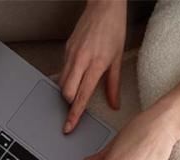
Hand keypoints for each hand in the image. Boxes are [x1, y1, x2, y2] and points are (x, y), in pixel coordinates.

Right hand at [59, 0, 126, 132]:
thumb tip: (114, 103)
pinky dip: (67, 78)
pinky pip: (62, 71)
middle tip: (76, 103)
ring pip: (62, 84)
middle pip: (67, 93)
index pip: (82, 96)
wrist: (104, 5)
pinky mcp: (66, 50)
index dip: (74, 114)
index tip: (69, 126)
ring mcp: (71, 55)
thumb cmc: (114, 27)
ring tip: (76, 89)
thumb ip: (113, 84)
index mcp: (96, 63)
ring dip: (67, 91)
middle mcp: (81, 60)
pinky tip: (75, 74)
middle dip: (70, 102)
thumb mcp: (118, 56)